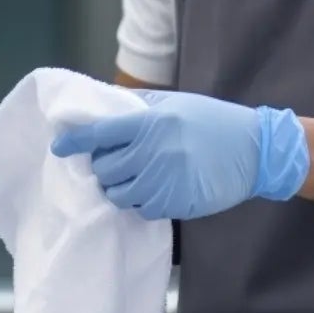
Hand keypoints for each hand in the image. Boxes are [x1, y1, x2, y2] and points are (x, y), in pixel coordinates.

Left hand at [50, 90, 309, 220]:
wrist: (254, 150)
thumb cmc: (213, 121)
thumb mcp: (176, 103)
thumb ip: (138, 105)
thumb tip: (102, 106)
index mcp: (150, 123)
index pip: (99, 134)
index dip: (74, 141)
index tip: (59, 147)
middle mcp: (152, 153)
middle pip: (104, 170)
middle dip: (103, 168)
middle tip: (113, 163)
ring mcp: (164, 181)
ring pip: (119, 194)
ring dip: (121, 187)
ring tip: (135, 177)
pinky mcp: (176, 203)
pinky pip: (142, 209)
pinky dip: (142, 201)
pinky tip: (156, 189)